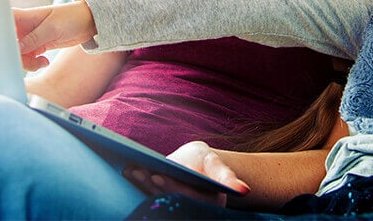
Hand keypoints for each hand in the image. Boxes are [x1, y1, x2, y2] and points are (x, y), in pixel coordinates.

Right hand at [13, 0, 96, 70]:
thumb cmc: (70, 17)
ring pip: (17, 54)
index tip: (7, 49)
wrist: (88, 22)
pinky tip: (44, 62)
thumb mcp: (52, 27)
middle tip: (28, 60)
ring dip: (27, 62)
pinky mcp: (36, 46)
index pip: (2, 24)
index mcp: (24, 17)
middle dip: (15, 56)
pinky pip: (28, 58)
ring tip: (41, 62)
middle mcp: (23, 27)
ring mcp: (29, 37)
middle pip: (8, 44)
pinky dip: (34, 63)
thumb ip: (34, 38)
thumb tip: (16, 48)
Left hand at [123, 141, 249, 205]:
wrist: (196, 166)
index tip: (156, 176)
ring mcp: (174, 208)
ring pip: (155, 199)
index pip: (185, 197)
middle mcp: (190, 210)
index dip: (170, 188)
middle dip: (150, 186)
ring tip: (130, 169)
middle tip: (136, 170)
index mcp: (207, 203)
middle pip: (167, 199)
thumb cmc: (206, 163)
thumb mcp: (215, 165)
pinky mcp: (161, 206)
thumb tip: (243, 190)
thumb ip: (226, 177)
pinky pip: (148, 197)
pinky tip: (129, 172)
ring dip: (141, 185)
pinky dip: (138, 185)